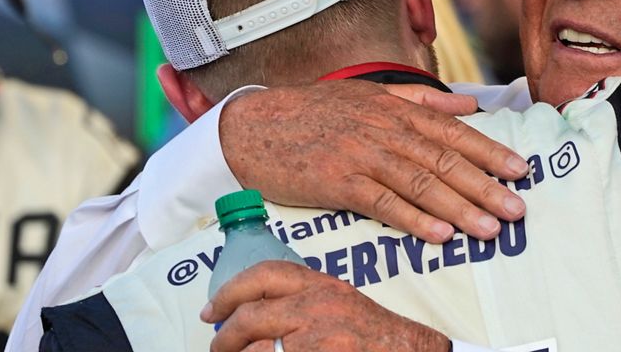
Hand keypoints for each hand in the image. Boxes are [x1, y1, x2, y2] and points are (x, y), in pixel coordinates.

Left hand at [203, 261, 449, 351]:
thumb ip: (300, 299)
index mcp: (319, 285)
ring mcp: (316, 339)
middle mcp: (316, 307)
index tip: (212, 312)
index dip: (229, 293)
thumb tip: (253, 312)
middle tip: (218, 347)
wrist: (408, 351)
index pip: (264, 276)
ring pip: (256, 351)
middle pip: (250, 317)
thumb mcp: (338, 301)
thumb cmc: (373, 332)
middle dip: (224, 338)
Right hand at [220, 79, 528, 241]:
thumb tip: (470, 104)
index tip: (520, 169)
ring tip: (490, 228)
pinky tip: (439, 234)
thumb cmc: (313, 111)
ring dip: (459, 208)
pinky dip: (413, 219)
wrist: (253, 125)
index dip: (489, 151)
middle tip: (517, 208)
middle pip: (444, 160)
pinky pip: (383, 204)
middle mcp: (385, 130)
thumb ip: (421, 99)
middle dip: (485, 186)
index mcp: (395, 109)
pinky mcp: (338, 182)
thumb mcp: (369, 93)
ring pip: (421, 184)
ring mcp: (362, 156)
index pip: (453, 131)